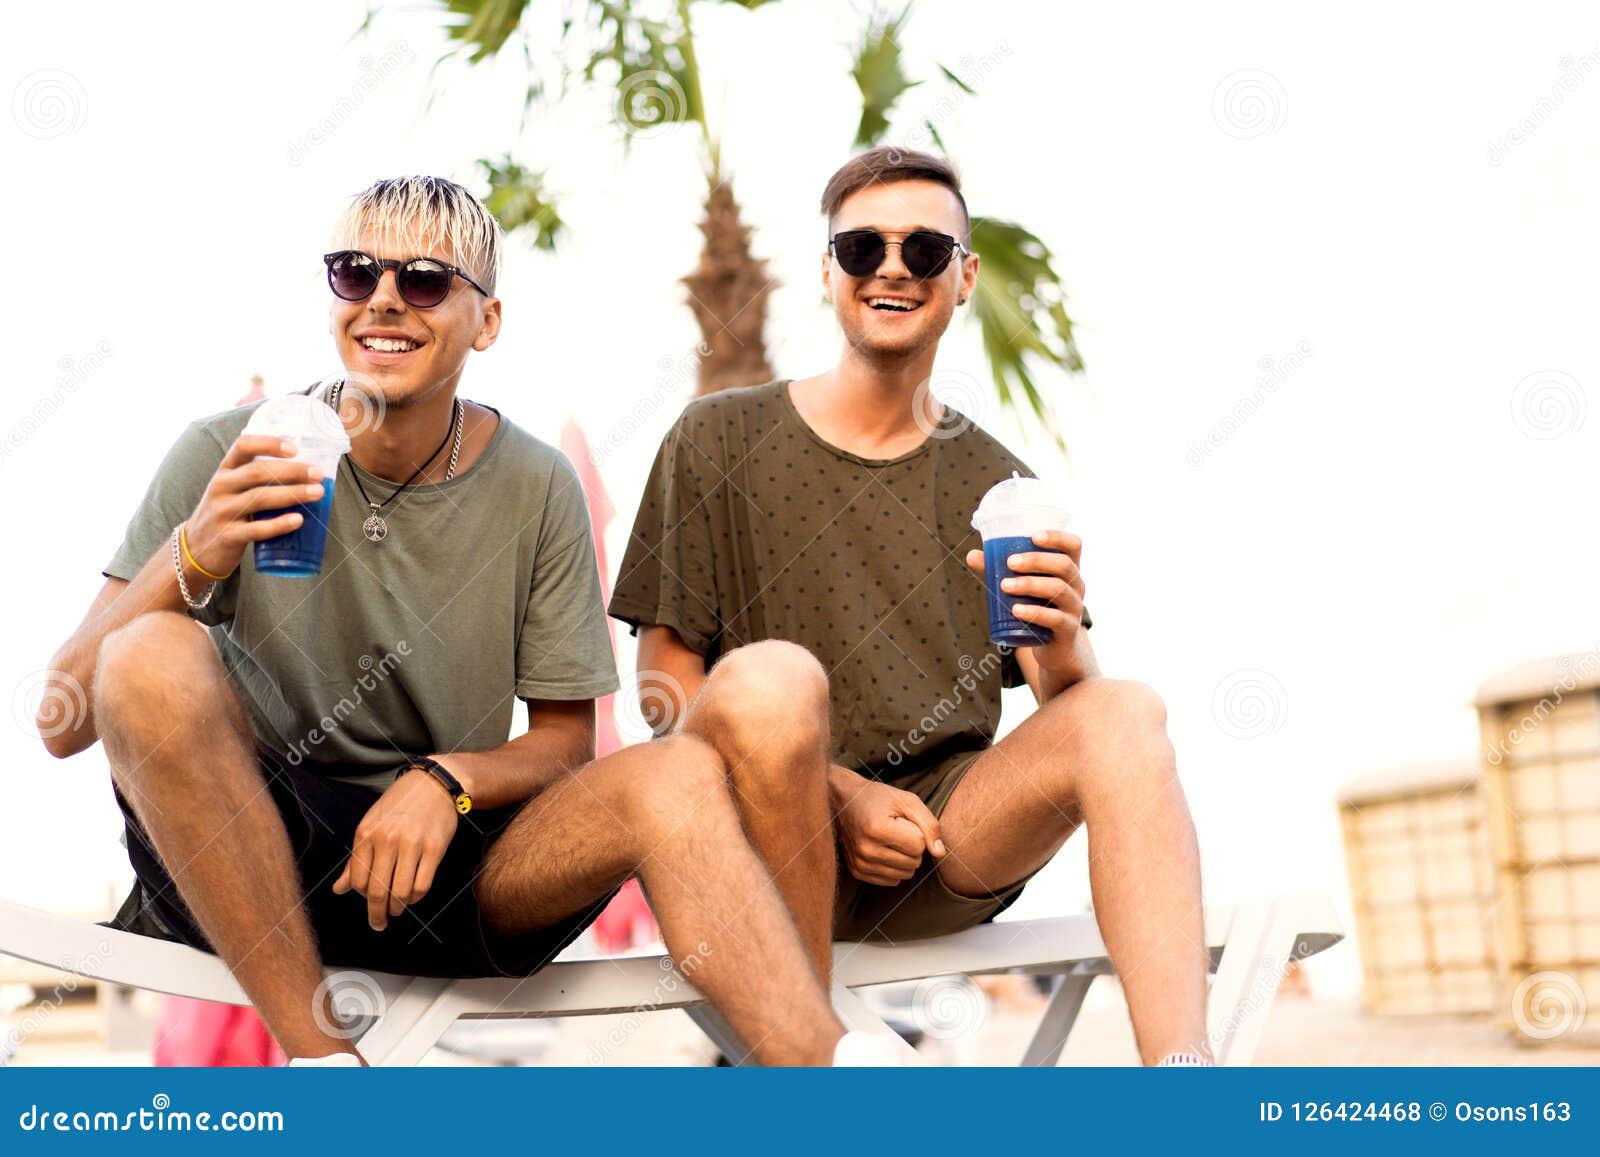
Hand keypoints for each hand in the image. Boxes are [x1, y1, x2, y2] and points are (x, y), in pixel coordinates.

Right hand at [183, 435, 327, 579]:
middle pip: (257, 472)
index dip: (269, 444)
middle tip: (318, 474)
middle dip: (291, 471)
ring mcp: (222, 511)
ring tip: (317, 493)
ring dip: (292, 494)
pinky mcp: (227, 536)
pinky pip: (256, 529)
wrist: (195, 549)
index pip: (243, 446)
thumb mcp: (233, 490)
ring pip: (259, 498)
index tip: (295, 449)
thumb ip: (258, 480)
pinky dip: (279, 524)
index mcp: (225, 471)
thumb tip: (308, 475)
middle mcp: (221, 487)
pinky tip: (298, 520)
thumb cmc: (226, 514)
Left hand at [332, 766, 459, 930]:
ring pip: (400, 892)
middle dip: (377, 914)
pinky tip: (413, 897)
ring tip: (398, 909)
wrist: (434, 783)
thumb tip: (338, 890)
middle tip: (379, 923)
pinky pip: (422, 885)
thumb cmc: (399, 805)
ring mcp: (412, 844)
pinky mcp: (435, 849)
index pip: (357, 880)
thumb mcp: (371, 825)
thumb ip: (356, 859)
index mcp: (366, 833)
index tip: (369, 906)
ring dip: (398, 908)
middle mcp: (387, 839)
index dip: (362, 898)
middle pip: (378, 891)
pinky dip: (415, 898)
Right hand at [834, 773, 945, 886]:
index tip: (902, 820)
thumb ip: (930, 824)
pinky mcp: (858, 872)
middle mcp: (866, 850)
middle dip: (913, 846)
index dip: (917, 831)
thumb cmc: (879, 798)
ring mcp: (860, 863)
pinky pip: (892, 881)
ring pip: (905, 874)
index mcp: (878, 829)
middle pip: (914, 863)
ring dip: (904, 858)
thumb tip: (940, 853)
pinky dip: (894, 867)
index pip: (919, 846)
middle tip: (896, 829)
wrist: (844, 801)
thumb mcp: (907, 801)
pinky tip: (883, 850)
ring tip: (889, 839)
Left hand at [966, 529, 1085, 673]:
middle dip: (1036, 560)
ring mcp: (1075, 608)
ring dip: (1030, 584)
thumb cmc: (1037, 608)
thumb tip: (972, 555)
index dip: (1057, 537)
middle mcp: (1076, 586)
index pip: (1073, 545)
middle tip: (1010, 562)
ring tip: (1005, 586)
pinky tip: (1017, 611)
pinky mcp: (1068, 630)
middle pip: (1064, 565)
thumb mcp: (1022, 588)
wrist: (1053, 649)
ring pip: (1058, 589)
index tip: (1033, 536)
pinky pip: (1055, 618)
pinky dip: (1035, 613)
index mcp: (1068, 569)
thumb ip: (999, 572)